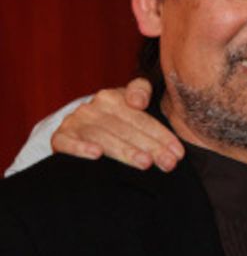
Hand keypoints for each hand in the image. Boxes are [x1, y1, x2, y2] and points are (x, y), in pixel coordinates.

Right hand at [51, 78, 184, 171]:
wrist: (79, 133)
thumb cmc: (116, 123)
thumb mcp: (132, 109)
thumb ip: (142, 93)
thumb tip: (138, 102)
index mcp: (115, 97)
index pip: (142, 117)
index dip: (161, 134)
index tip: (177, 152)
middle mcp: (95, 106)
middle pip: (127, 128)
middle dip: (151, 147)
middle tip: (168, 163)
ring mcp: (76, 121)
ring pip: (103, 136)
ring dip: (124, 150)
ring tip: (144, 162)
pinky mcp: (60, 137)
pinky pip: (67, 142)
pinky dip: (80, 147)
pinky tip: (96, 154)